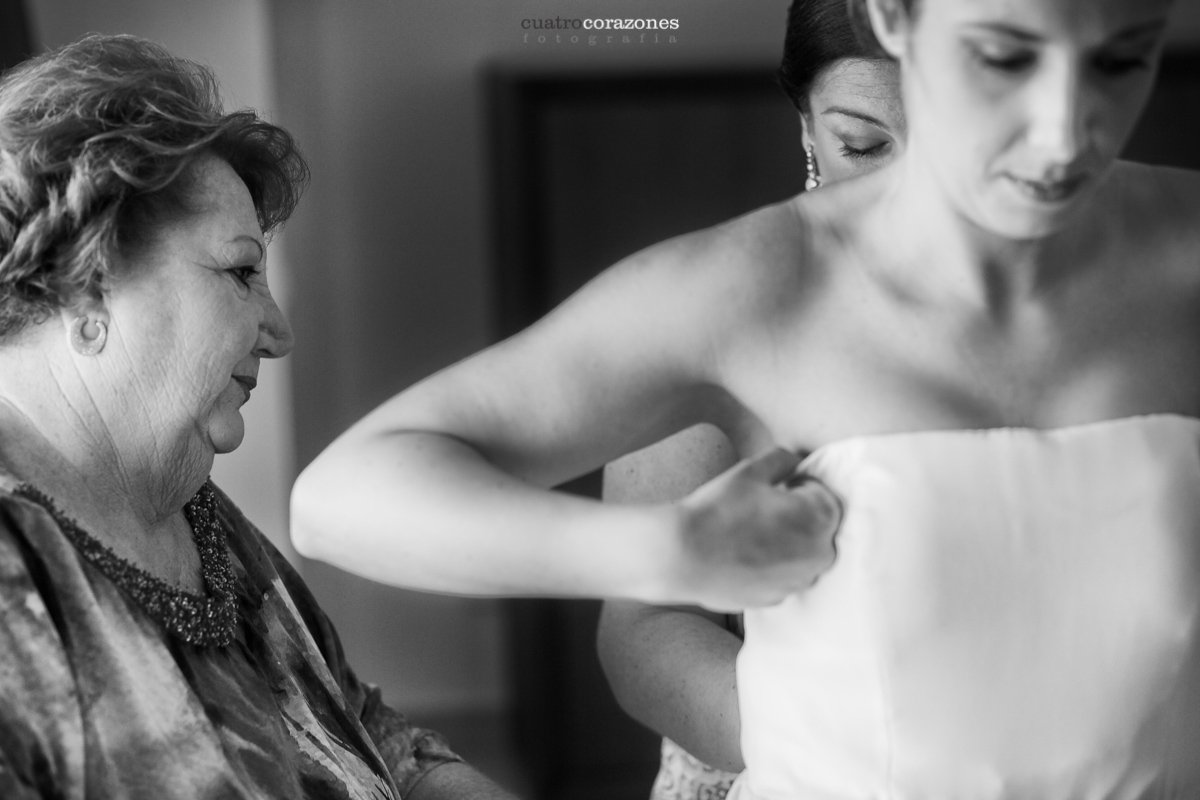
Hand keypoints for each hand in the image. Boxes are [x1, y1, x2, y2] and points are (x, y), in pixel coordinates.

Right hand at [672, 447, 840, 610]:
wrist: (680, 557)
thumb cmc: (717, 510)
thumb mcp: (751, 470)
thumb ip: (784, 459)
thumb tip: (795, 463)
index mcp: (820, 518)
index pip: (823, 494)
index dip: (798, 486)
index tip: (774, 488)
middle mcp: (819, 555)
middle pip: (818, 527)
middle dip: (798, 515)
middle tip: (761, 509)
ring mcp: (797, 582)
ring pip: (801, 554)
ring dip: (786, 541)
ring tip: (750, 532)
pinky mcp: (776, 598)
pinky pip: (782, 576)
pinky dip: (770, 565)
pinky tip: (743, 554)